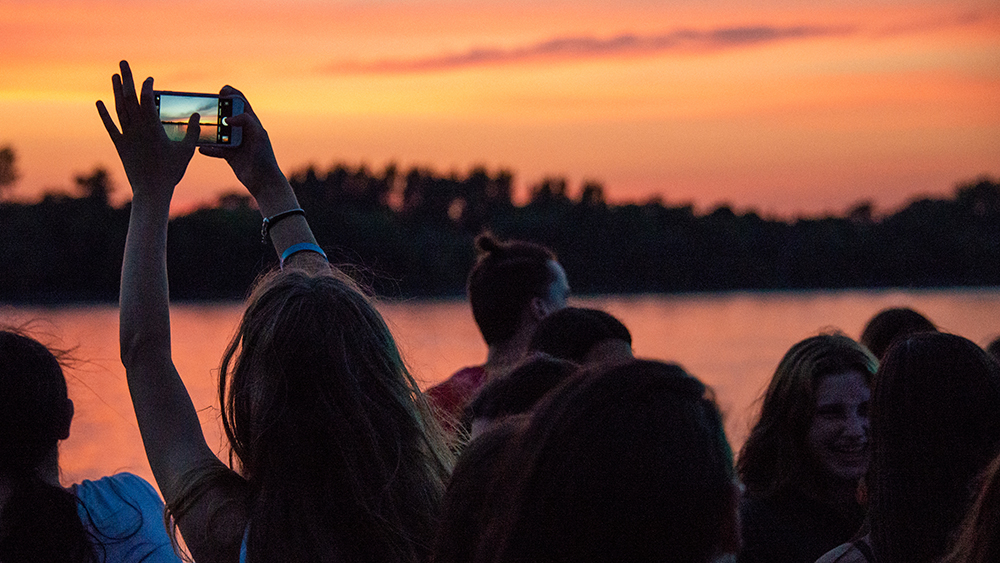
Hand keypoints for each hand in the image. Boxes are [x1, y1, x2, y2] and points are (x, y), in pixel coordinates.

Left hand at [96, 60, 198, 203]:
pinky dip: (104, 114)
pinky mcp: (120, 145)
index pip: (147, 99)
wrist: (151, 190)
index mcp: (153, 127)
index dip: (147, 86)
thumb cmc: (171, 171)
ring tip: (115, 76)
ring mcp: (126, 136)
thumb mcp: (187, 150)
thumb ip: (192, 131)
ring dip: (116, 91)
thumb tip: (196, 115)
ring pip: (119, 108)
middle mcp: (137, 128)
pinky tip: (99, 102)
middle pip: (129, 97)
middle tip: (123, 62)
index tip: (149, 79)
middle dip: (127, 78)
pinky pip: (110, 126)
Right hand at [199, 86, 286, 202]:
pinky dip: (209, 149)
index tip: (221, 91)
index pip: (241, 102)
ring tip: (198, 127)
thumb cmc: (264, 157)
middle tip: (204, 108)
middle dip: (216, 110)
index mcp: (252, 122)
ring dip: (209, 130)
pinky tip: (201, 148)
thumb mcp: (258, 135)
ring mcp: (236, 143)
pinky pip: (216, 150)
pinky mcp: (230, 156)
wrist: (264, 181)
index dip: (232, 94)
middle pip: (226, 115)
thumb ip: (246, 121)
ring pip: (218, 132)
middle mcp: (243, 130)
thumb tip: (227, 119)